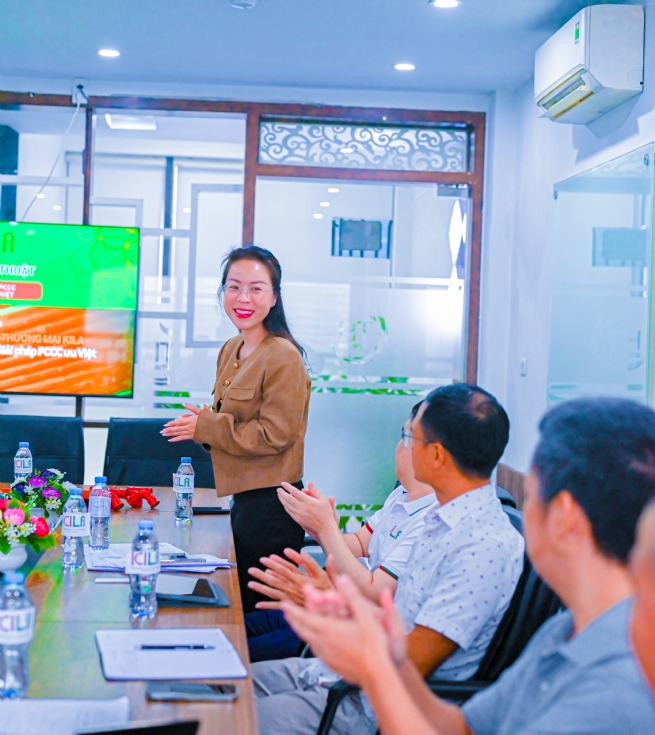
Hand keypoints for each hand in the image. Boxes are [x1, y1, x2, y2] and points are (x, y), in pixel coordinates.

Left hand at [161, 404, 208, 442]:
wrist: (215, 428)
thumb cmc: (209, 419)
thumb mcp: (201, 412)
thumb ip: (191, 408)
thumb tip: (183, 404)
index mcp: (190, 419)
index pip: (179, 421)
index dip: (172, 423)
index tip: (166, 424)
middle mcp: (189, 426)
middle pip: (176, 428)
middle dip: (168, 429)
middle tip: (162, 431)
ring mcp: (190, 432)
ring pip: (178, 433)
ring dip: (170, 434)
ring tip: (164, 434)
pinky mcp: (192, 437)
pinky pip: (182, 438)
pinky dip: (176, 439)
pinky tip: (170, 440)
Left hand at [247, 548, 333, 609]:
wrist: (330, 613)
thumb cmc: (329, 593)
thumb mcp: (328, 577)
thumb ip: (319, 565)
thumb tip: (311, 554)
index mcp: (302, 580)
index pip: (285, 569)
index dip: (275, 563)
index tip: (267, 558)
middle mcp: (294, 589)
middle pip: (275, 580)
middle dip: (262, 574)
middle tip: (251, 570)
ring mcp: (291, 599)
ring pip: (273, 592)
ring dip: (261, 588)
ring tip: (250, 584)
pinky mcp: (292, 606)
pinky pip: (278, 606)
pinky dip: (267, 605)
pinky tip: (258, 605)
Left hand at [277, 481, 338, 540]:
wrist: (324, 528)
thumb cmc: (325, 513)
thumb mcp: (323, 499)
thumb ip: (315, 490)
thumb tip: (309, 482)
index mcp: (307, 501)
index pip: (294, 492)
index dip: (288, 487)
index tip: (283, 483)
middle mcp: (301, 507)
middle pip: (288, 498)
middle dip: (282, 493)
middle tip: (278, 489)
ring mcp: (298, 514)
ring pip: (287, 505)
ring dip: (282, 499)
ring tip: (279, 495)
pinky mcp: (297, 520)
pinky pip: (289, 512)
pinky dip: (285, 506)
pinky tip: (284, 504)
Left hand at [282, 576, 401, 686]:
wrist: (377, 676)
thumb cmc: (373, 645)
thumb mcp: (365, 615)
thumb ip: (352, 595)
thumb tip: (342, 577)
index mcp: (328, 630)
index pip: (304, 618)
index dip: (292, 610)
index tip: (283, 604)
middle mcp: (323, 644)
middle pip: (302, 630)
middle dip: (293, 620)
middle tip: (286, 613)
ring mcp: (326, 657)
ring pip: (308, 641)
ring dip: (301, 630)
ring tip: (299, 625)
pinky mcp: (331, 666)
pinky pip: (316, 651)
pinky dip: (311, 641)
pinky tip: (316, 642)